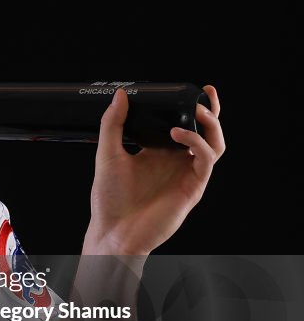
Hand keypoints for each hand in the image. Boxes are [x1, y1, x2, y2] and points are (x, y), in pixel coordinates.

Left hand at [83, 85, 224, 254]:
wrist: (113, 232)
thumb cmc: (109, 200)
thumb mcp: (107, 155)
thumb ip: (113, 124)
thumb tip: (121, 95)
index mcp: (158, 153)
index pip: (182, 125)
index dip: (190, 108)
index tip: (190, 88)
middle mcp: (176, 162)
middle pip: (205, 132)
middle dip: (211, 111)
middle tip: (206, 93)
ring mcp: (186, 175)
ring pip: (214, 143)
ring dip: (210, 124)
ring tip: (197, 110)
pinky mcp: (193, 187)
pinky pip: (206, 160)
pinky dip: (196, 142)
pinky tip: (177, 134)